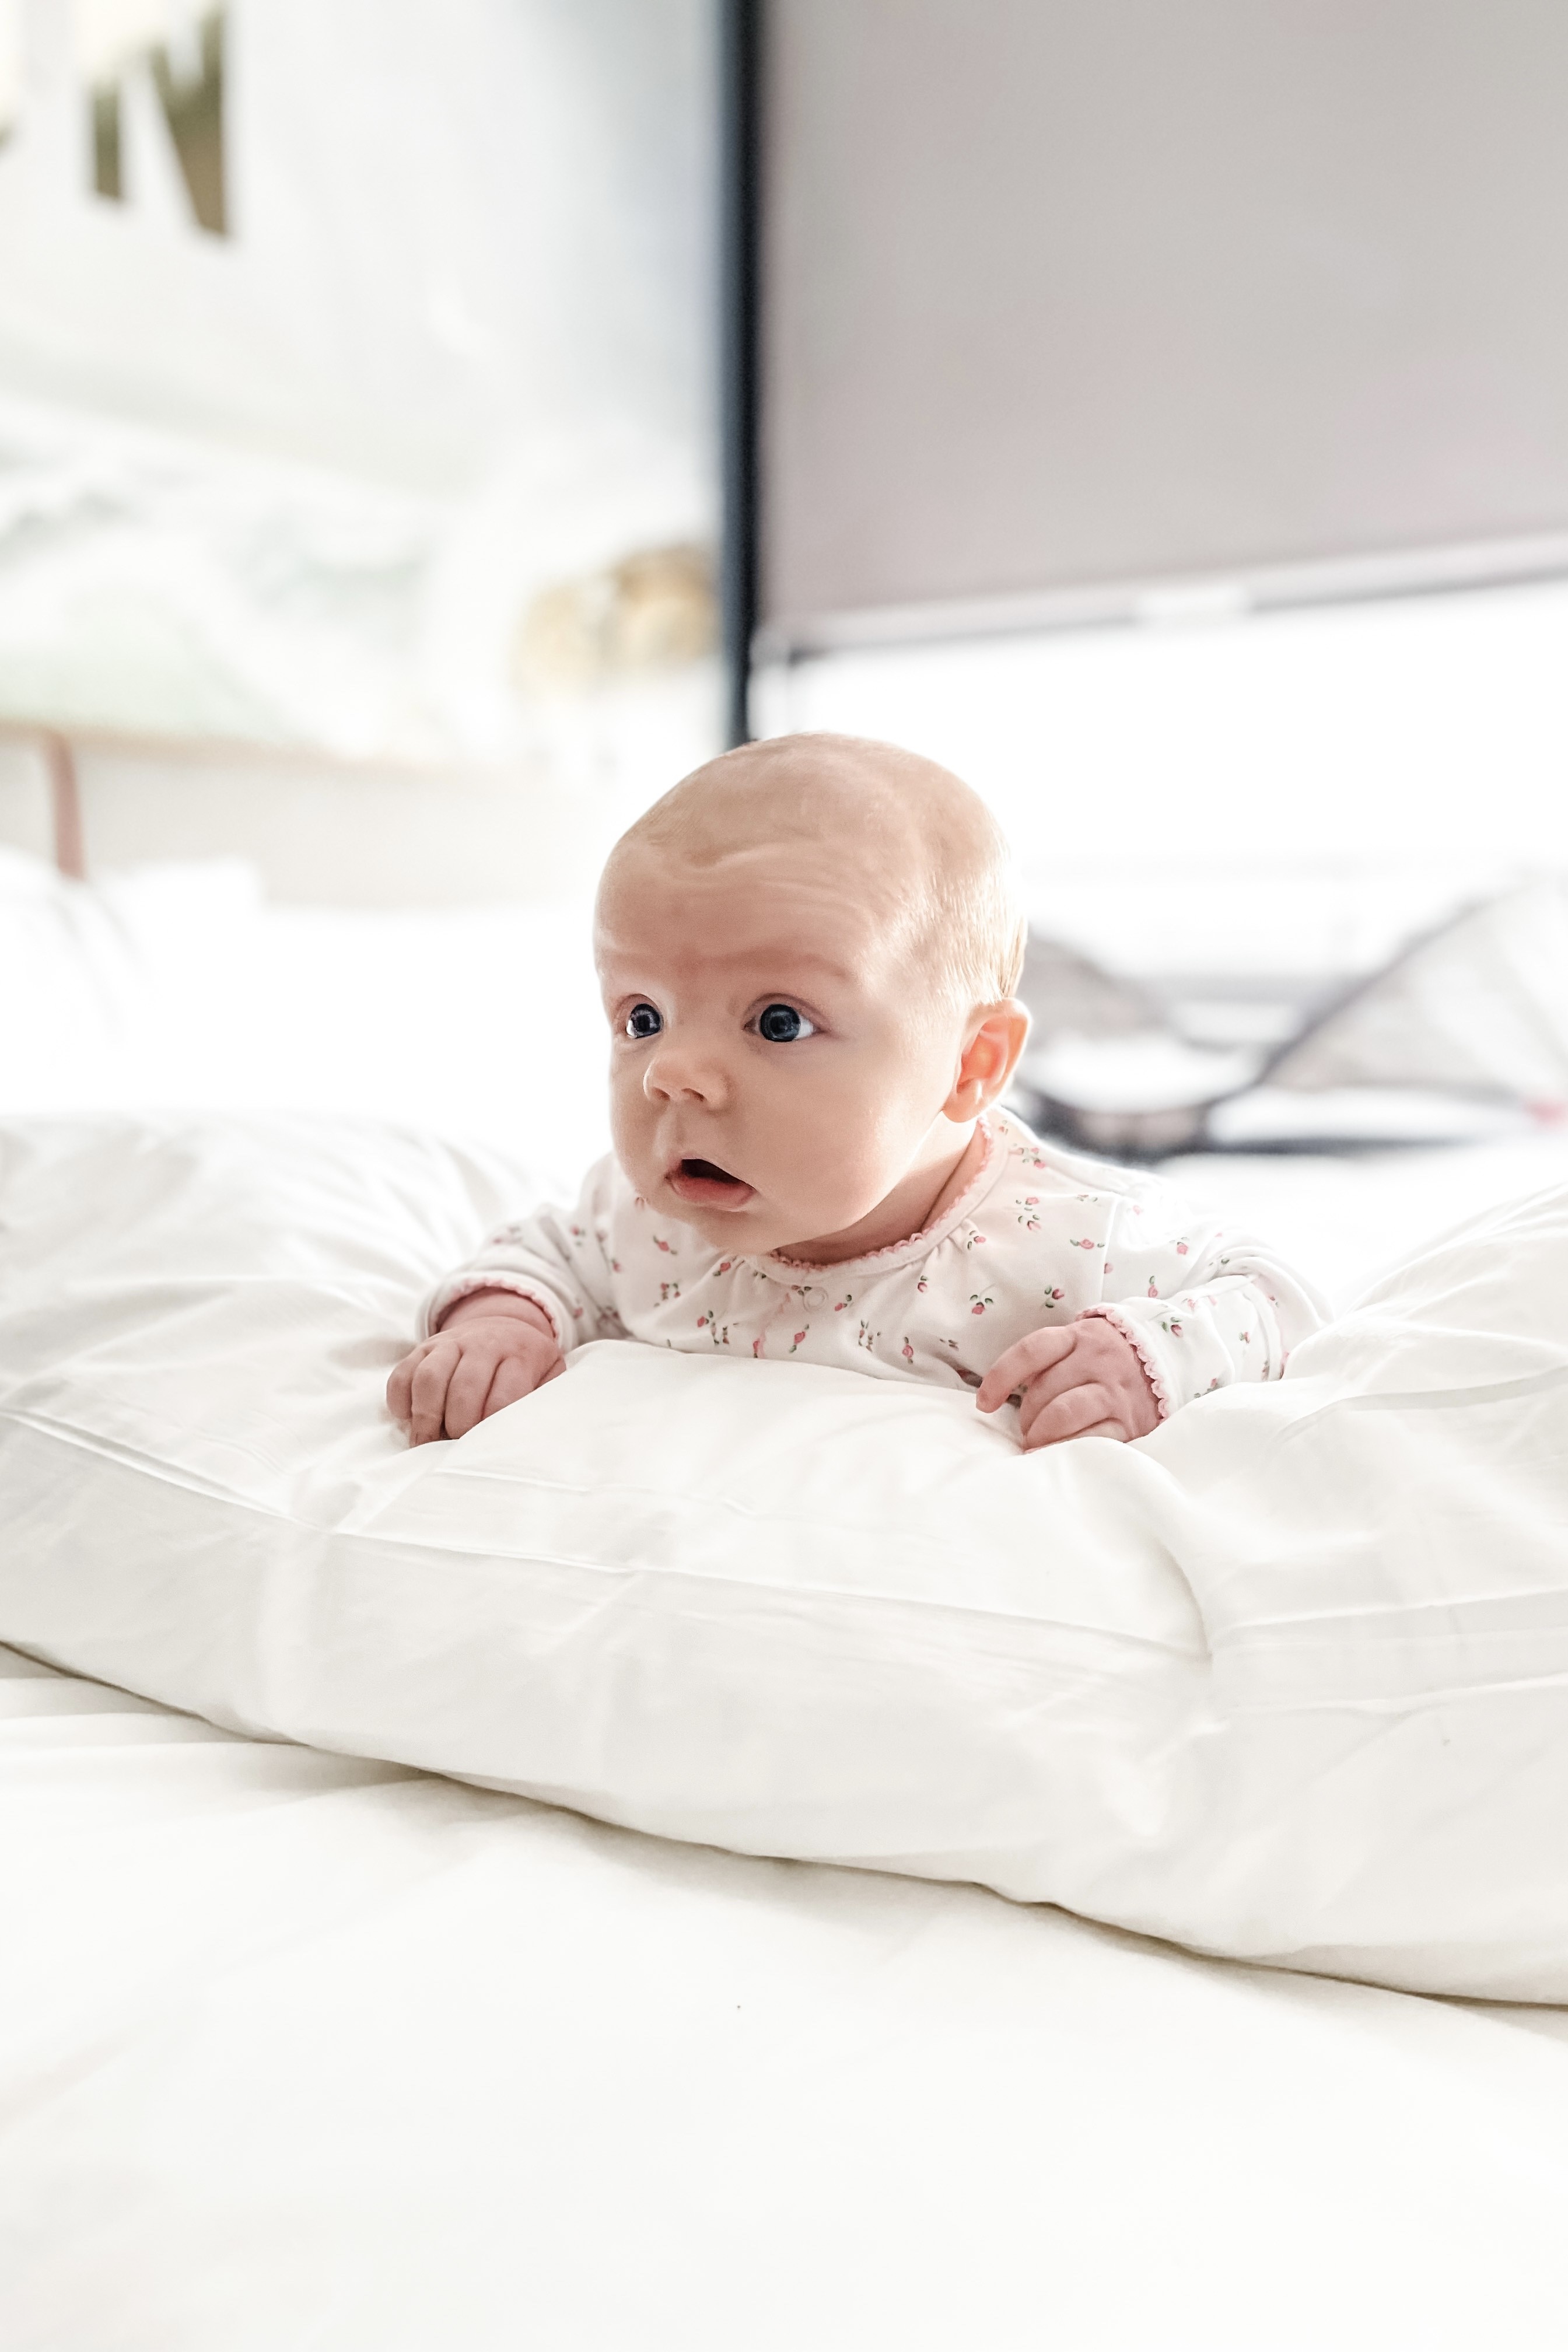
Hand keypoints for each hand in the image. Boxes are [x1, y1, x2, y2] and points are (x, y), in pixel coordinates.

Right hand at [387, 1291, 564, 1444]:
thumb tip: (523, 1440)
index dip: (490, 1429)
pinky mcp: (423, 1347)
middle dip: (458, 1427)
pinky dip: (401, 1402)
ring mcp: (450, 1342)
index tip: (485, 1448)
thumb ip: (540, 1403)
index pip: (502, 1398)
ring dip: (425, 1417)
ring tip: (427, 1442)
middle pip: (463, 1389)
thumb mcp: (549, 1377)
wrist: (503, 1326)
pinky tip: (410, 1420)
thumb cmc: (527, 1365)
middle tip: (456, 1448)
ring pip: (429, 1378)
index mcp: (520, 1354)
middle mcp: (484, 1343)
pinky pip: (402, 1374)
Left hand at [976, 1316, 1159, 1450]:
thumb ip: (1047, 1362)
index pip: (1031, 1351)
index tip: (985, 1404)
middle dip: (1026, 1417)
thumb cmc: (1104, 1361)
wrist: (1166, 1364)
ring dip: (1041, 1435)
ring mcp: (1115, 1391)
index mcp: (1079, 1336)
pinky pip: (1092, 1439)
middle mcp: (1098, 1359)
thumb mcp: (1078, 1345)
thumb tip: (997, 1398)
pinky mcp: (1130, 1422)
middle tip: (1026, 1431)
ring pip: (1064, 1413)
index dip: (1001, 1377)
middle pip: (1044, 1390)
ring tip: (1036, 1445)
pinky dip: (1067, 1449)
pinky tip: (1056, 1456)